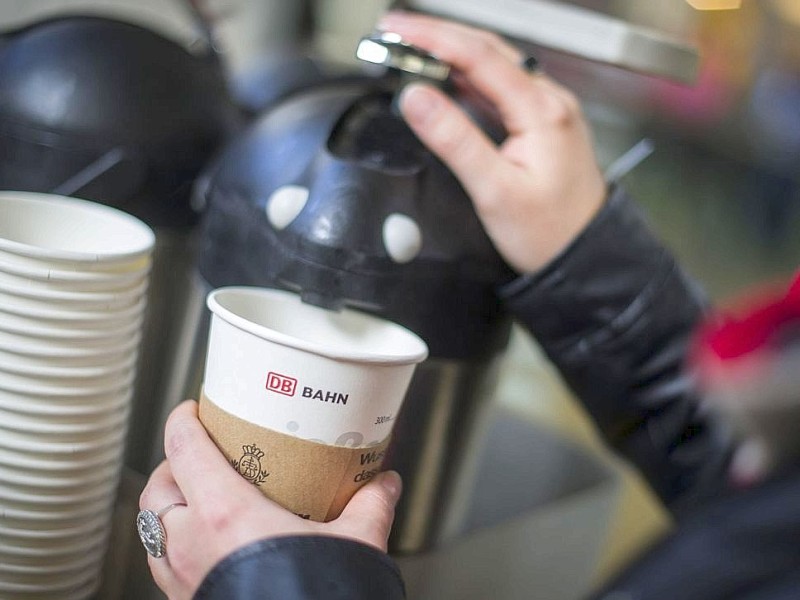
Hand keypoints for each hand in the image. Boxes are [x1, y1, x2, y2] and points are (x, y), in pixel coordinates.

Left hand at [139, 400, 401, 599]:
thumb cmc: (312, 594)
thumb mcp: (353, 542)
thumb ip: (370, 505)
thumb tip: (385, 484)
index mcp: (225, 514)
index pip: (184, 450)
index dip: (183, 422)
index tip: (193, 410)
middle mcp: (193, 544)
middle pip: (157, 488)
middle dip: (171, 465)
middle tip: (198, 455)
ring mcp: (184, 578)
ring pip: (153, 529)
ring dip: (167, 507)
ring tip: (194, 499)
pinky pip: (163, 564)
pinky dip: (173, 545)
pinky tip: (204, 547)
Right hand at [379, 11, 606, 272]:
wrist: (584, 256)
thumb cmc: (549, 231)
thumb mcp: (494, 190)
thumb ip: (454, 140)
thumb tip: (416, 98)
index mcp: (542, 111)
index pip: (479, 56)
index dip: (432, 37)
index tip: (397, 30)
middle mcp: (550, 101)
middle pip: (487, 50)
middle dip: (438, 35)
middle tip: (396, 32)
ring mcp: (548, 110)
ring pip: (495, 64)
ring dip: (452, 52)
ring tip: (413, 49)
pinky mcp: (542, 122)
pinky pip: (502, 85)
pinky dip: (469, 75)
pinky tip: (448, 77)